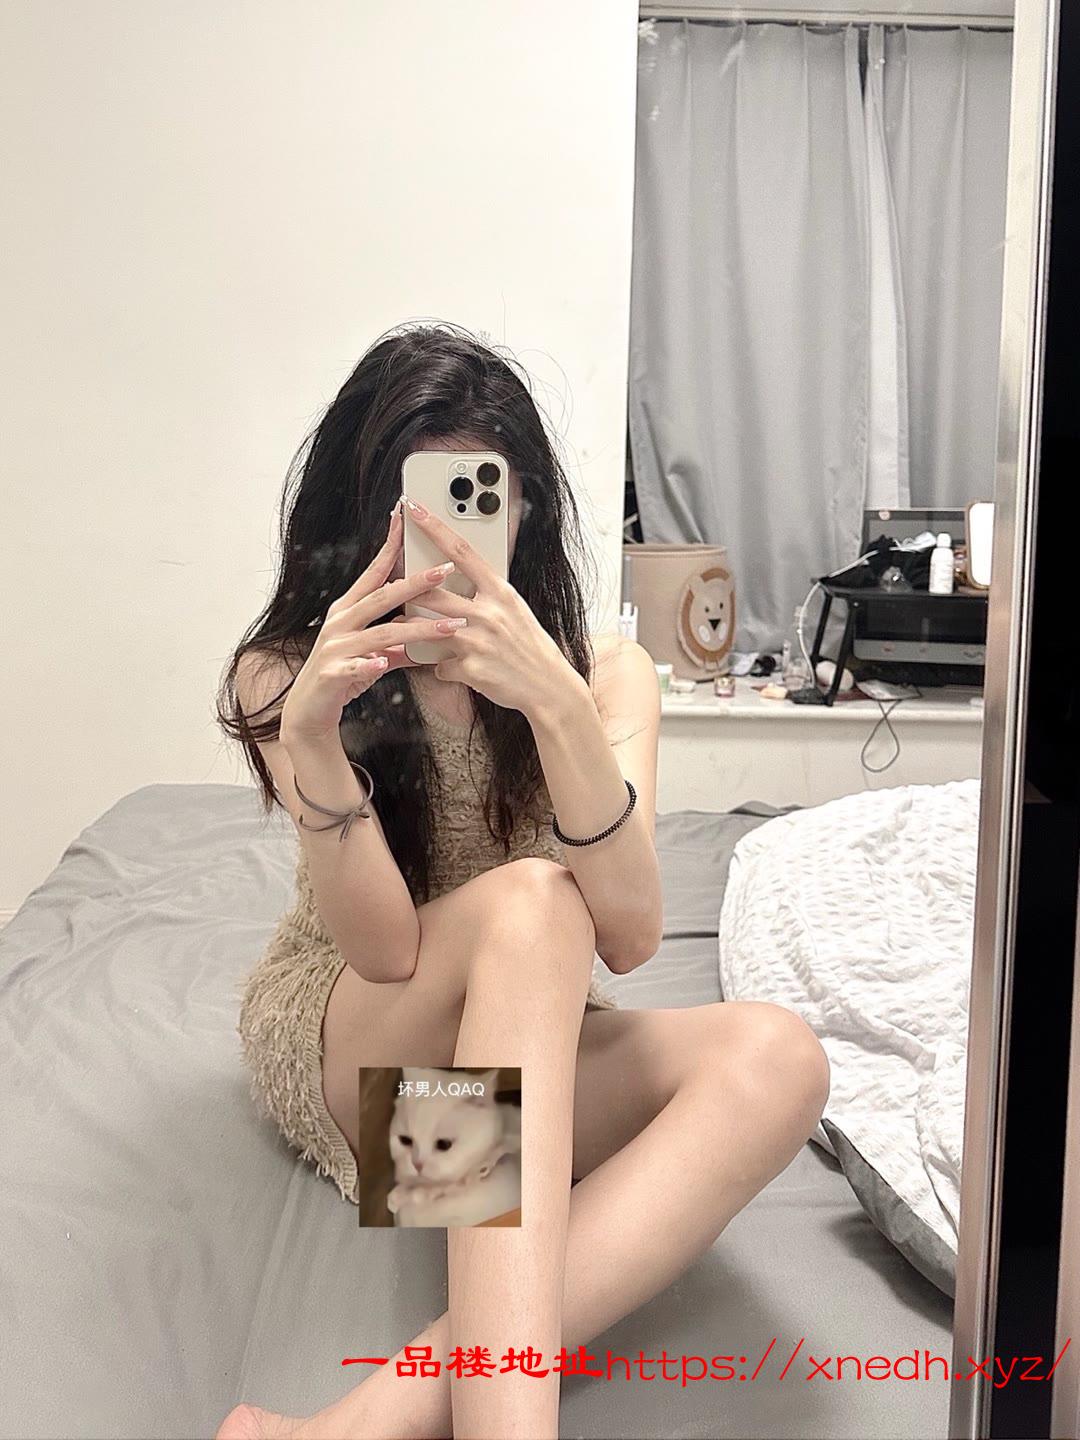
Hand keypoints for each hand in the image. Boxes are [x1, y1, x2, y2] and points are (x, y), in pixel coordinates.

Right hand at [279, 500, 469, 747]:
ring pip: (381, 633)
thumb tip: (427, 627)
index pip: (373, 572)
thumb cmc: (341, 677)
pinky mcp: (332, 673)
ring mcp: (334, 647)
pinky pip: (356, 667)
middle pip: (381, 597)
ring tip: (449, 627)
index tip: (404, 519)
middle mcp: (339, 622)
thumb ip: (398, 638)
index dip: (390, 547)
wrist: (308, 711)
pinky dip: (370, 665)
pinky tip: (384, 663)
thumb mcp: (373, 653)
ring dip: (417, 630)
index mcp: (348, 609)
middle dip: (415, 583)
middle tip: (445, 571)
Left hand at [399, 496, 580, 719]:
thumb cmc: (530, 647)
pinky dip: (441, 668)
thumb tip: (457, 579)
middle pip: (433, 591)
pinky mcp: (471, 669)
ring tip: (405, 630)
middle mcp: (489, 613)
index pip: (462, 551)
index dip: (435, 528)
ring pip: (426, 628)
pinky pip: (440, 665)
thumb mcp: (514, 610)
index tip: (414, 508)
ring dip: (412, 630)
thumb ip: (487, 595)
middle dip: (409, 590)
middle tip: (394, 588)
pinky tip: (452, 669)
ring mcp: (479, 641)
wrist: (549, 688)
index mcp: (500, 592)